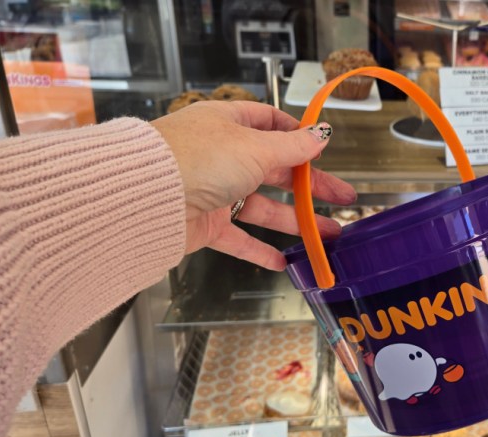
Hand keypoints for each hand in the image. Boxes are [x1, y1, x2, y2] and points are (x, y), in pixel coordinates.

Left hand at [151, 101, 354, 270]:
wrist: (146, 198)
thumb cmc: (196, 158)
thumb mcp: (256, 147)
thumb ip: (293, 147)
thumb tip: (321, 133)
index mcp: (229, 124)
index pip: (270, 123)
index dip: (297, 137)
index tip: (322, 152)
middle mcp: (221, 155)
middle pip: (275, 171)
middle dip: (310, 188)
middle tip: (341, 200)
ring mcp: (213, 190)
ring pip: (263, 207)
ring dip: (295, 222)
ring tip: (326, 236)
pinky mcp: (204, 224)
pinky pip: (239, 238)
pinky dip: (260, 250)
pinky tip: (283, 263)